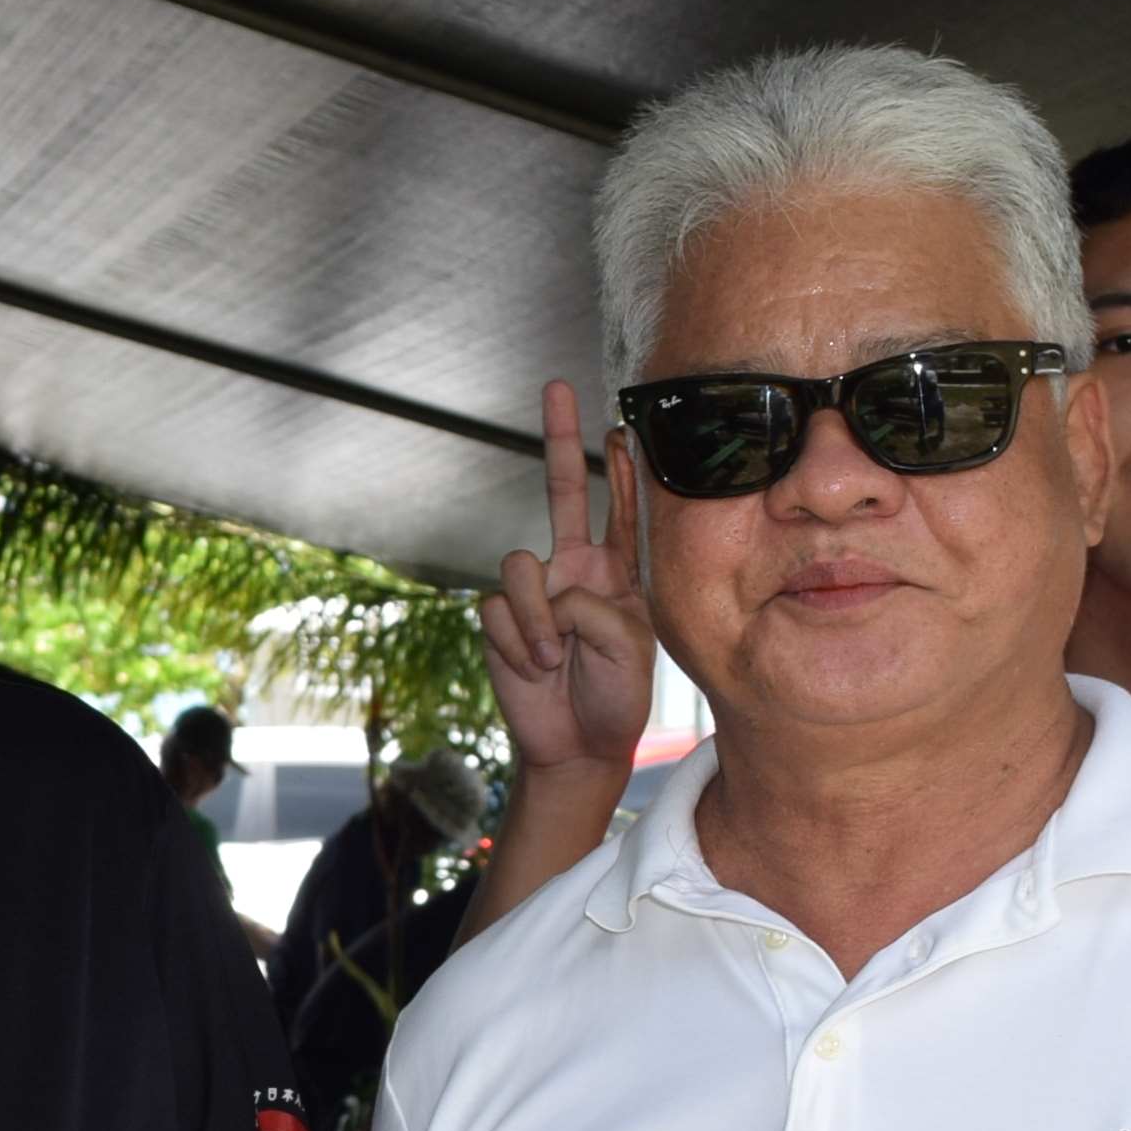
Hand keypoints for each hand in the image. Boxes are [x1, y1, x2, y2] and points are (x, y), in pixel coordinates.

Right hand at [480, 382, 658, 783]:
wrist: (578, 744)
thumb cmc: (617, 695)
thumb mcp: (632, 644)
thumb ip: (595, 604)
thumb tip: (547, 590)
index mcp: (617, 571)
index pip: (621, 507)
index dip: (622, 468)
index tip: (622, 426)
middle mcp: (574, 568)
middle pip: (561, 489)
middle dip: (556, 436)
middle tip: (556, 386)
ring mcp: (535, 592)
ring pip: (519, 564)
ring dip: (538, 618)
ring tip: (556, 659)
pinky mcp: (500, 618)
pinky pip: (499, 609)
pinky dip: (521, 642)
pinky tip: (537, 668)